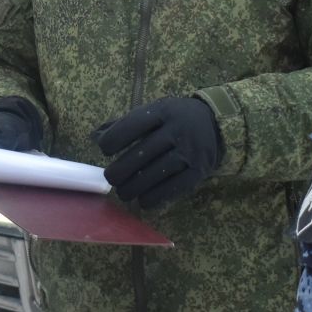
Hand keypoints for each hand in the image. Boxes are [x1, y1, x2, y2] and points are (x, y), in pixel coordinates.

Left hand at [97, 95, 223, 209]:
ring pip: (155, 174)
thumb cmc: (174, 119)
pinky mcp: (198, 171)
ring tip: (123, 193)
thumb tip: (95, 137)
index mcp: (162, 111)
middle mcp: (177, 130)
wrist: (216, 124)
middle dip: (120, 170)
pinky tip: (143, 200)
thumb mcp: (153, 112)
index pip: (132, 125)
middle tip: (111, 178)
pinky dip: (154, 197)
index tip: (105, 150)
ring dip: (133, 188)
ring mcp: (190, 151)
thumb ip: (125, 123)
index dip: (113, 140)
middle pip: (141, 153)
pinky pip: (173, 188)